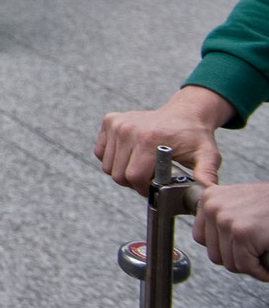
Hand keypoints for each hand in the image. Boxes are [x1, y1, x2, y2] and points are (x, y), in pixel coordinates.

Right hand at [96, 86, 234, 188]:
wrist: (185, 113)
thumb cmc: (195, 137)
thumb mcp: (207, 156)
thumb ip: (207, 174)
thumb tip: (207, 193)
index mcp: (148, 139)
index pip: (133, 176)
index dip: (144, 189)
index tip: (155, 188)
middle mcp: (127, 130)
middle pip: (117, 174)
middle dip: (133, 182)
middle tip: (148, 178)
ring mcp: (117, 124)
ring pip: (107, 165)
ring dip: (122, 171)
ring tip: (140, 167)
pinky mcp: (110, 121)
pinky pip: (100, 152)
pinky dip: (111, 159)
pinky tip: (129, 156)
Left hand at [194, 182, 268, 280]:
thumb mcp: (240, 202)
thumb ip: (224, 215)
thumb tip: (210, 241)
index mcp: (210, 198)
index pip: (202, 238)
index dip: (224, 248)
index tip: (241, 249)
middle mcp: (213, 207)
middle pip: (215, 254)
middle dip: (238, 259)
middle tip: (256, 255)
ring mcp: (226, 220)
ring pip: (230, 263)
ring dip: (250, 266)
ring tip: (263, 256)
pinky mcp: (242, 234)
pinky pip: (246, 266)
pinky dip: (261, 272)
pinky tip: (268, 264)